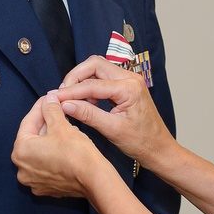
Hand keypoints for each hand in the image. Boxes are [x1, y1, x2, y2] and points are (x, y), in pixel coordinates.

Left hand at [12, 91, 106, 197]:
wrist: (94, 179)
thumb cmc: (76, 152)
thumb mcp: (61, 125)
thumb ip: (51, 109)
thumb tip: (48, 99)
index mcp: (20, 151)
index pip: (28, 122)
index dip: (41, 107)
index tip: (49, 99)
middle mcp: (22, 169)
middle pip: (33, 138)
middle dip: (46, 123)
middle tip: (57, 111)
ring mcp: (33, 181)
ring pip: (40, 152)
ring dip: (50, 138)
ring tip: (65, 127)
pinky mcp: (46, 188)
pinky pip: (46, 165)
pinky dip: (53, 154)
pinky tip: (66, 145)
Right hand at [56, 56, 177, 168]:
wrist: (159, 148)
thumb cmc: (141, 142)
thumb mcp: (112, 130)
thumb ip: (88, 115)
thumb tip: (65, 105)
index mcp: (129, 88)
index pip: (92, 84)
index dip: (70, 91)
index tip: (55, 98)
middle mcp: (130, 78)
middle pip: (94, 65)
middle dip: (75, 77)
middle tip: (63, 94)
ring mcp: (130, 79)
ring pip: (98, 68)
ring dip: (83, 80)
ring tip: (73, 99)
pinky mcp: (127, 85)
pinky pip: (104, 77)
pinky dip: (91, 85)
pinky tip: (87, 102)